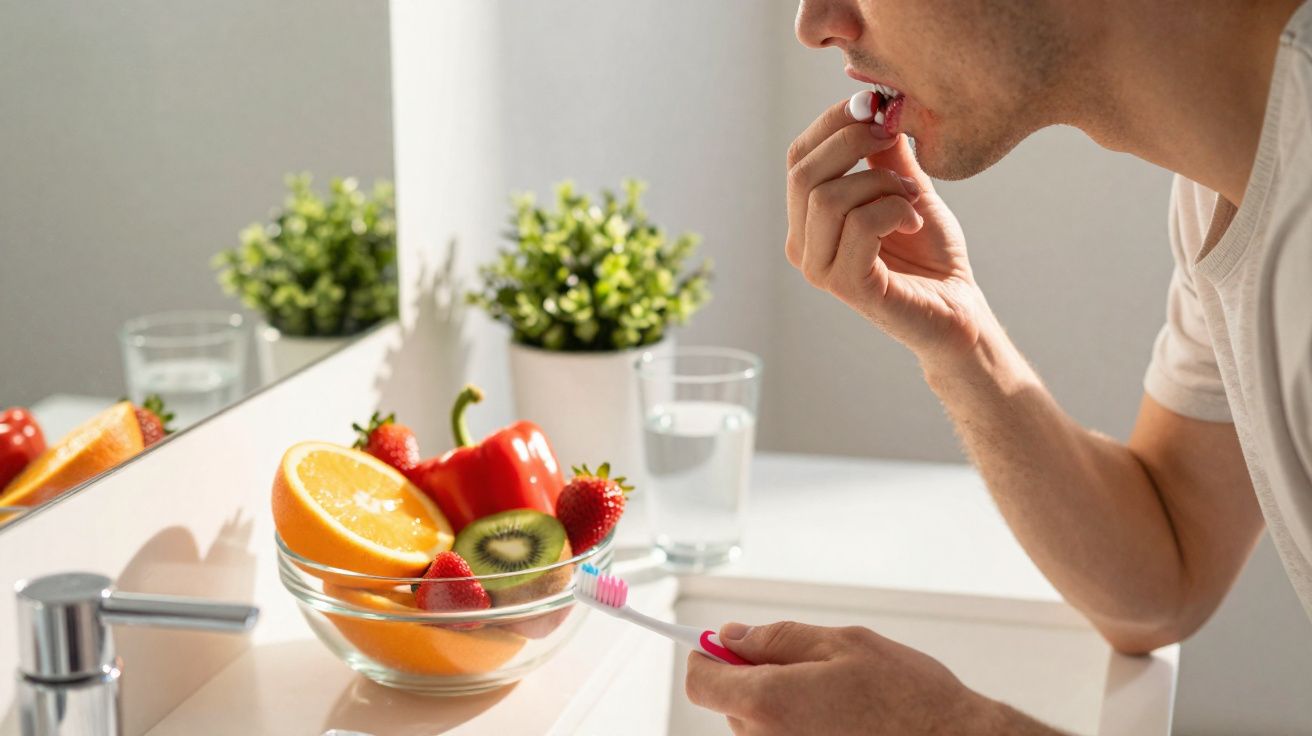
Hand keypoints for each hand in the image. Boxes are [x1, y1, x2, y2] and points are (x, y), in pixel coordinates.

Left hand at [685, 621, 1001, 735]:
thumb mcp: (842, 643)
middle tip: (806, 664)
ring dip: (779, 704)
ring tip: (835, 696)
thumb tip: (732, 635)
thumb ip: (778, 638)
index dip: (705, 657)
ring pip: (757, 724)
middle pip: (730, 703)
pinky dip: (799, 727)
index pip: (701, 682)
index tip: (720, 644)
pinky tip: (840, 720)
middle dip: (753, 676)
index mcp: (770, 702)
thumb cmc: (908, 696)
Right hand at [785, 100, 991, 364]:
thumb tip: (875, 104)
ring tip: (911, 200)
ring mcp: (820, 269)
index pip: (797, 158)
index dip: (832, 123)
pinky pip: (859, 225)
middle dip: (853, 143)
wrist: (958, 309)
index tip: (876, 106)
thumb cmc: (930, 254)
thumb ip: (885, 154)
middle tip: (894, 142)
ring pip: (828, 198)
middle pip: (803, 173)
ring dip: (880, 184)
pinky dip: (893, 211)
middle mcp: (802, 246)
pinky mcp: (848, 286)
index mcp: (807, 221)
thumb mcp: (906, 188)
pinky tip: (914, 222)